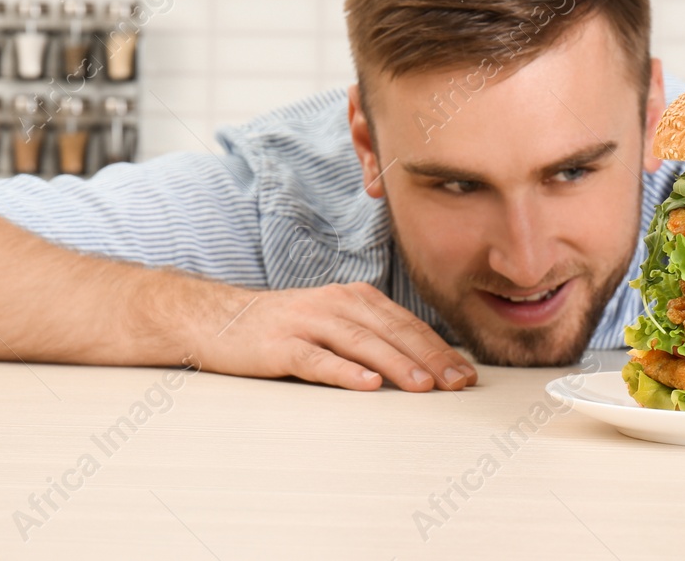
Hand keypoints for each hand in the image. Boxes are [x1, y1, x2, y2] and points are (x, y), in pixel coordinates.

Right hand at [198, 282, 477, 392]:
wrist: (218, 319)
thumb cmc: (283, 328)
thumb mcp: (332, 323)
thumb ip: (370, 336)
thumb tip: (421, 364)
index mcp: (354, 298)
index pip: (406, 324)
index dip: (439, 348)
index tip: (465, 374)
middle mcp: (336, 304)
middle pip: (392, 331)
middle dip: (430, 358)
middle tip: (459, 384)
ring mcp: (307, 322)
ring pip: (362, 343)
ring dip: (397, 364)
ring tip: (425, 386)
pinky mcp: (280, 345)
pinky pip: (318, 359)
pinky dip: (345, 371)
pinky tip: (368, 384)